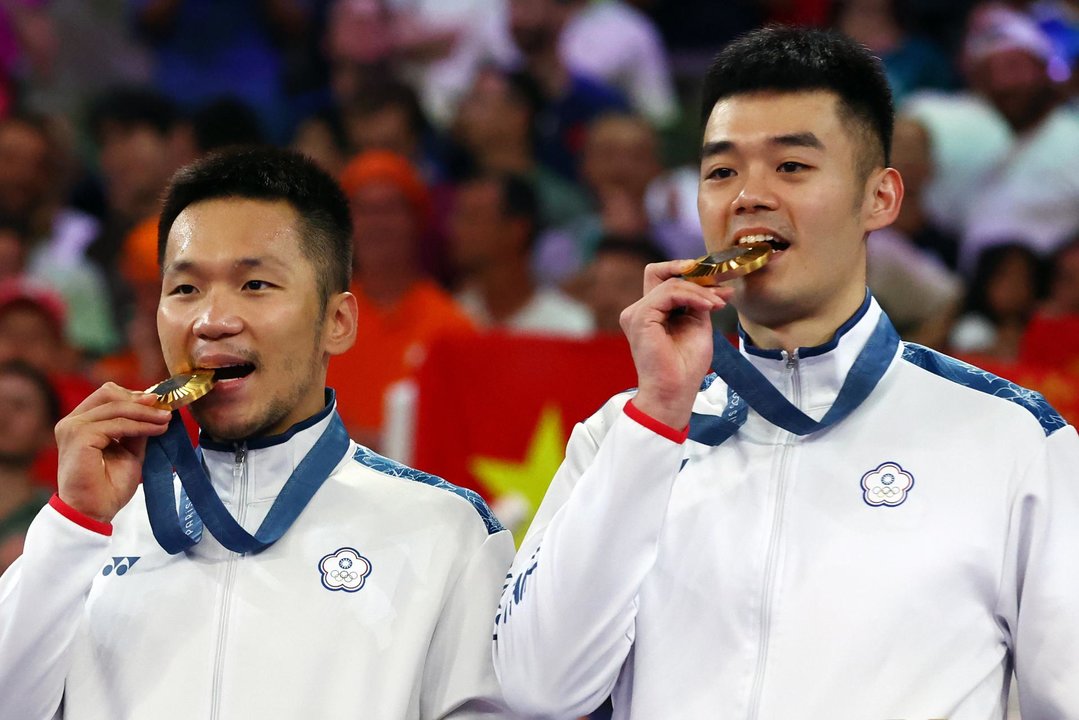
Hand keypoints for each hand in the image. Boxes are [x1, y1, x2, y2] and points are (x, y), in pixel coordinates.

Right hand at [54, 384, 171, 523]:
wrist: (94, 512)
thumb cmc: (108, 485)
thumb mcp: (129, 450)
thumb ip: (136, 429)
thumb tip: (155, 409)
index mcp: (81, 423)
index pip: (107, 396)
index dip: (134, 395)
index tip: (160, 402)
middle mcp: (72, 422)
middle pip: (109, 394)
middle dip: (140, 400)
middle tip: (165, 408)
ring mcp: (73, 428)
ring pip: (116, 407)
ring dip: (146, 413)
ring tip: (166, 420)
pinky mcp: (79, 437)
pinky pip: (117, 424)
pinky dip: (141, 426)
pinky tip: (157, 429)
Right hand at [620, 260, 732, 429]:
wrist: (674, 391)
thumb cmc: (685, 367)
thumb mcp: (697, 326)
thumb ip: (699, 303)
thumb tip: (718, 286)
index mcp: (650, 313)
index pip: (664, 280)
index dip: (690, 277)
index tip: (720, 288)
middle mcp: (639, 310)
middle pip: (662, 274)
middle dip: (693, 275)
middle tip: (718, 288)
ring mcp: (636, 313)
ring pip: (670, 283)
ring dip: (699, 291)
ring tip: (718, 303)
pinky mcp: (639, 316)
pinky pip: (669, 293)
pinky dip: (692, 295)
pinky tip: (708, 306)